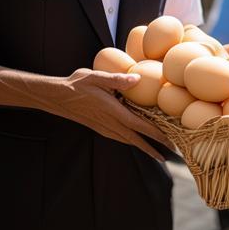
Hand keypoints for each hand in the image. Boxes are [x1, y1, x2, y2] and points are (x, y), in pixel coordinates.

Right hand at [52, 69, 167, 161]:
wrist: (56, 97)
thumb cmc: (76, 84)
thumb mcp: (96, 77)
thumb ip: (117, 80)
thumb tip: (138, 79)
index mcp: (112, 111)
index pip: (139, 126)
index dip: (155, 135)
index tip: (169, 143)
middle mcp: (109, 123)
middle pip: (136, 138)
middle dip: (154, 146)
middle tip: (172, 152)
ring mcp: (104, 127)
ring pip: (128, 140)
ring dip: (144, 146)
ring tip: (159, 150)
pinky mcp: (99, 128)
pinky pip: (120, 137)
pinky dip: (132, 141)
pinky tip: (137, 140)